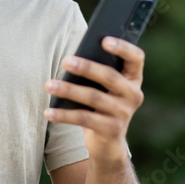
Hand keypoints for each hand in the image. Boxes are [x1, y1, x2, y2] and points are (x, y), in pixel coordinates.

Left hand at [44, 36, 145, 162]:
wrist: (108, 143)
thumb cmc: (101, 105)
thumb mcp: (104, 88)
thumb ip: (97, 72)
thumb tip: (73, 57)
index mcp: (133, 78)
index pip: (136, 58)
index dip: (123, 48)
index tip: (103, 40)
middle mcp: (133, 95)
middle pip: (110, 77)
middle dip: (86, 67)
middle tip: (65, 61)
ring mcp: (124, 113)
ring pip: (93, 98)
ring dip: (69, 90)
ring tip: (49, 85)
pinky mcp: (112, 130)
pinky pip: (84, 119)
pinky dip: (64, 115)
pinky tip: (48, 112)